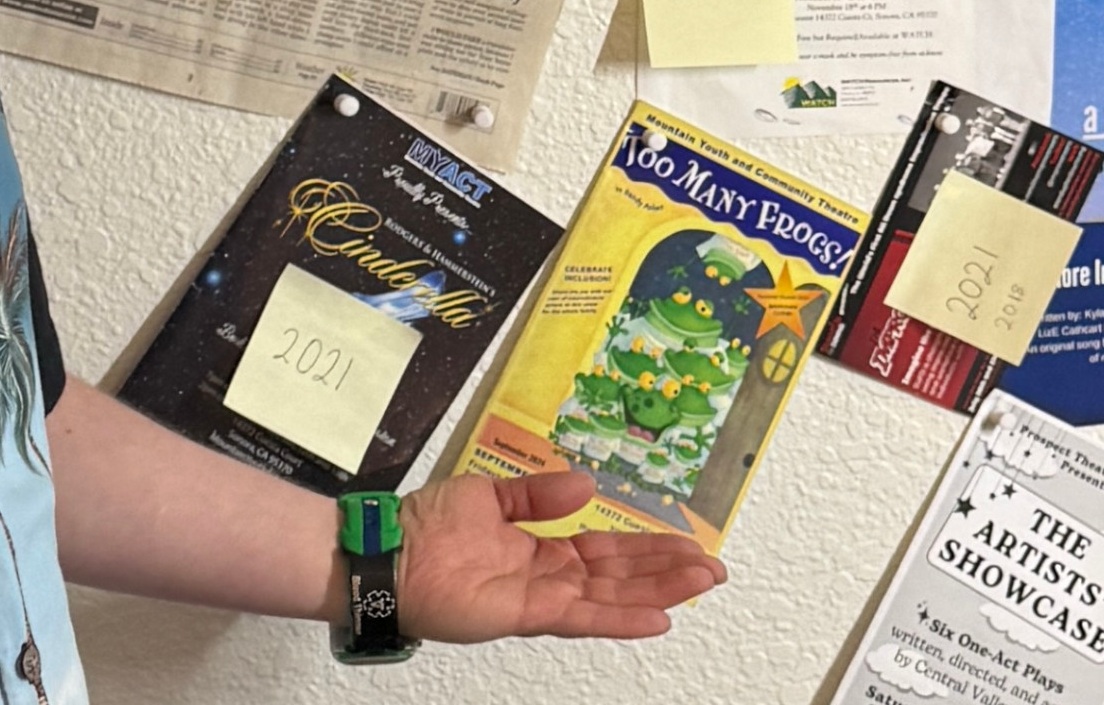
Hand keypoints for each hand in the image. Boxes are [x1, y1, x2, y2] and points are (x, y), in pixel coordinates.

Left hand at [398, 471, 724, 641]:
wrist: (389, 551)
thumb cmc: (426, 524)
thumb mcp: (488, 494)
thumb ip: (539, 494)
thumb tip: (588, 484)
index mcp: (541, 546)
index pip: (607, 549)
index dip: (648, 547)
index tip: (688, 543)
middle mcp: (548, 575)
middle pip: (621, 575)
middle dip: (668, 571)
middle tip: (714, 568)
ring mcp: (541, 597)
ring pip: (613, 596)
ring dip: (659, 591)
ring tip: (702, 583)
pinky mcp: (528, 613)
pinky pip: (584, 617)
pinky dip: (621, 619)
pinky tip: (658, 617)